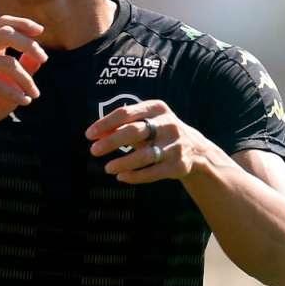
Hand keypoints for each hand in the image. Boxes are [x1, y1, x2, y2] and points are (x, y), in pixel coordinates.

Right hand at [0, 16, 45, 138]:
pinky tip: (25, 101)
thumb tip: (39, 55)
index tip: (40, 31)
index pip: (3, 23)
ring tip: (35, 94)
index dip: (22, 23)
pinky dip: (15, 93)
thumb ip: (26, 67)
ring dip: (26, 80)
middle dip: (29, 44)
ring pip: (7, 62)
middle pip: (5, 33)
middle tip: (44, 59)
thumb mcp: (14, 82)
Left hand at [86, 100, 204, 183]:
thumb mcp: (145, 123)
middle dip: (111, 141)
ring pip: (144, 155)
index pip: (126, 112)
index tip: (89, 134)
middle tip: (93, 151)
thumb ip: (120, 127)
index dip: (106, 123)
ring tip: (108, 168)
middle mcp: (168, 124)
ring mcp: (175, 145)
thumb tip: (94, 134)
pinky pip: (152, 172)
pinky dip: (135, 176)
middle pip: (134, 131)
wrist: (196, 149)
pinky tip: (121, 177)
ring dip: (122, 162)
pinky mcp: (178, 165)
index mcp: (157, 108)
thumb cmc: (160, 133)